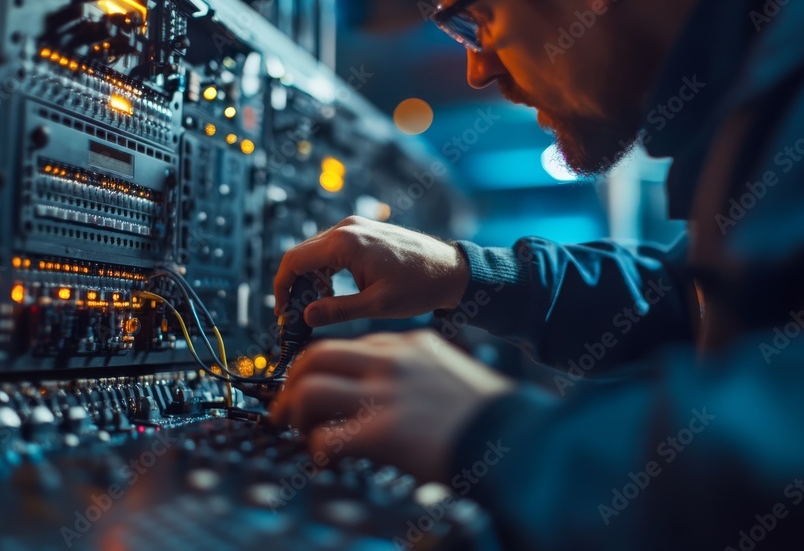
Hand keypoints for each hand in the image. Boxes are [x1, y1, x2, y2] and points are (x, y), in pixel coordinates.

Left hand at [269, 330, 512, 481]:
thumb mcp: (451, 373)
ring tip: (297, 431)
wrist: (516, 437)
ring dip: (294, 412)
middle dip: (292, 382)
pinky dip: (317, 450)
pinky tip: (325, 458)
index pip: (348, 344)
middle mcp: (391, 362)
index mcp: (409, 346)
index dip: (322, 366)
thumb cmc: (490, 414)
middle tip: (287, 407)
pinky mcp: (381, 432)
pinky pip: (325, 437)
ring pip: (309, 389)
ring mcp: (383, 394)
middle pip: (315, 356)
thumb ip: (417, 374)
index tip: (315, 383)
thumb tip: (389, 394)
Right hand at [274, 216, 469, 327]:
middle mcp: (347, 228)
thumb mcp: (376, 305)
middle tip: (296, 314)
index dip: (282, 287)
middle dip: (294, 285)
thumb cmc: (421, 285)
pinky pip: (332, 249)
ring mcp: (356, 227)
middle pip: (301, 254)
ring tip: (319, 306)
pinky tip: (335, 291)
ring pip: (315, 252)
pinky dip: (326, 270)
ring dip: (311, 278)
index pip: (294, 260)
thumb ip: (337, 310)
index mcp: (346, 242)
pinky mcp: (364, 232)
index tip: (282, 311)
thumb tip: (306, 317)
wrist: (452, 270)